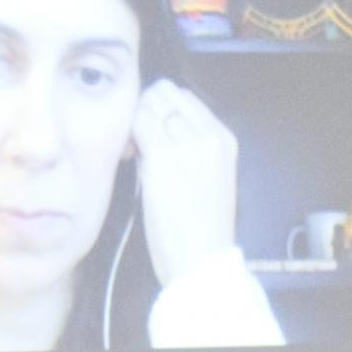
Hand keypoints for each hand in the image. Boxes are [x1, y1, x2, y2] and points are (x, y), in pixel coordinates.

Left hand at [130, 77, 239, 287]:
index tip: (151, 133)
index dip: (160, 108)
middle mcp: (210, 134)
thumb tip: (151, 129)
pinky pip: (137, 124)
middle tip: (137, 139)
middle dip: (145, 109)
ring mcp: (188, 144)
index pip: (184, 97)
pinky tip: (127, 157)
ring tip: (133, 151)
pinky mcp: (164, 158)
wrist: (200, 259)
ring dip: (134, 122)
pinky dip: (127, 136)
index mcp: (224, 139)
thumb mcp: (206, 177)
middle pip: (165, 92)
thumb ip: (185, 147)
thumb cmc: (198, 228)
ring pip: (148, 104)